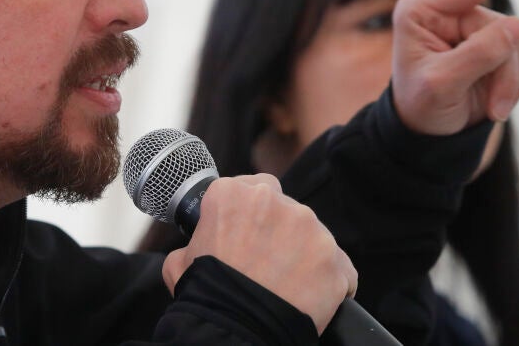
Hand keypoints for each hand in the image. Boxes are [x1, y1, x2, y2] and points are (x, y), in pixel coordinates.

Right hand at [161, 174, 356, 334]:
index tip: (248, 233)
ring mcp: (311, 229)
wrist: (237, 332)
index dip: (250, 213)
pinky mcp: (336, 260)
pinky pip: (339, 266)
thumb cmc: (206, 296)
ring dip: (303, 254)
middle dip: (278, 231)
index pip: (251, 188)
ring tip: (287, 284)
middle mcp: (275, 202)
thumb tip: (200, 243)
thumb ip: (194, 241)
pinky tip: (311, 297)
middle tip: (266, 262)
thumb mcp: (179, 260)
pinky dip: (329, 280)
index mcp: (232, 195)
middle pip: (285, 208)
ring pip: (312, 235)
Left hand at [392, 0, 518, 134]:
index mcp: (424, 9)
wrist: (428, 131)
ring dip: (513, 81)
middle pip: (505, 27)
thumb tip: (518, 26)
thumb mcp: (440, 84)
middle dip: (505, 70)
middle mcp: (451, 11)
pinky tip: (498, 98)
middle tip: (494, 106)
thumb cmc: (421, 105)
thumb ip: (476, 55)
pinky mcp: (499, 44)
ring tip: (493, 107)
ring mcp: (477, 26)